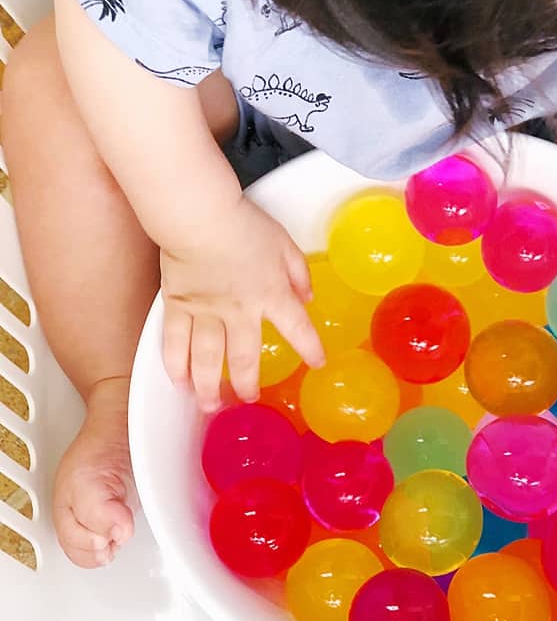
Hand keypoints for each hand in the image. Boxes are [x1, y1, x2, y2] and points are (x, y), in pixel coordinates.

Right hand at [160, 194, 323, 410]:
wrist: (198, 215)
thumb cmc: (243, 224)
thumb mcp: (284, 243)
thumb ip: (299, 272)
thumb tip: (308, 295)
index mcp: (271, 295)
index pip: (298, 329)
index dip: (310, 349)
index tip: (317, 363)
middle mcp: (239, 311)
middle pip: (244, 358)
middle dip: (247, 383)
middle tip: (248, 399)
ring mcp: (205, 311)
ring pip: (206, 358)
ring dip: (208, 386)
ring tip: (210, 405)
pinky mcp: (177, 305)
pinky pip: (174, 342)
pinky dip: (176, 364)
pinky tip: (178, 381)